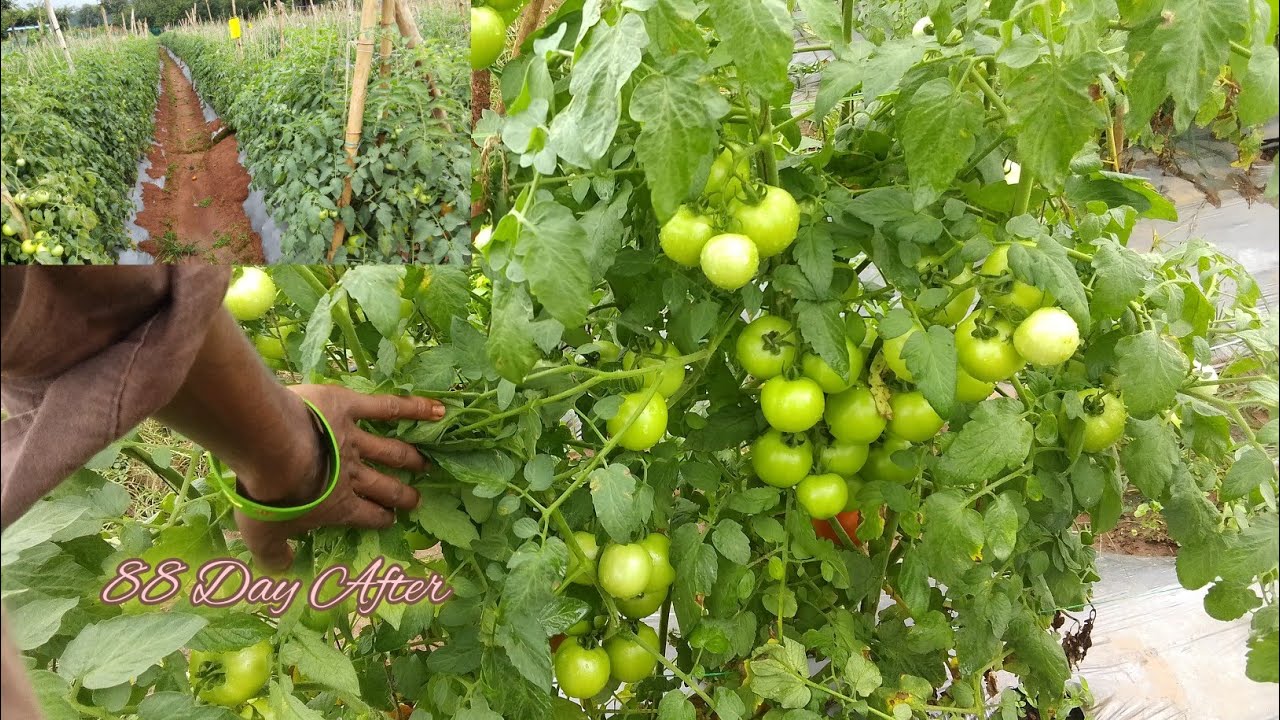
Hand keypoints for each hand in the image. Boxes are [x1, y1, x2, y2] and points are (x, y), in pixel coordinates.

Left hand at [235, 385, 444, 570]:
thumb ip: (273, 555)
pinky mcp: (349, 408)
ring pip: (390, 451)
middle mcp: (351, 474)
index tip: (390, 520)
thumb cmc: (269, 494)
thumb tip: (283, 568)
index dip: (379, 519)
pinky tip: (438, 410)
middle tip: (416, 500)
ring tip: (425, 464)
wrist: (270, 448)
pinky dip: (415, 407)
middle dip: (401, 495)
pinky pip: (387, 408)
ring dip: (410, 458)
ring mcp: (353, 440)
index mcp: (337, 505)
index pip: (366, 515)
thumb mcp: (262, 534)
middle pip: (384, 487)